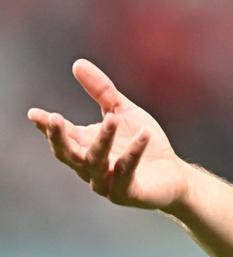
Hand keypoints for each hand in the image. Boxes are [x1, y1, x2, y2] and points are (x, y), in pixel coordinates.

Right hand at [27, 59, 189, 211]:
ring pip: (97, 163)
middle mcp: (90, 168)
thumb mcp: (123, 111)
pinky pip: (126, 173)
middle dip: (59, 138)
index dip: (47, 127)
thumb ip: (101, 91)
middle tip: (54, 118)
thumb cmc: (143, 143)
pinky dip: (133, 154)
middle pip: (68, 154)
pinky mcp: (128, 193)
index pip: (62, 137)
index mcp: (85, 147)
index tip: (35, 113)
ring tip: (112, 119)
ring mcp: (107, 183)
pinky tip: (143, 134)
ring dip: (103, 140)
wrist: (174, 175)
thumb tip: (77, 64)